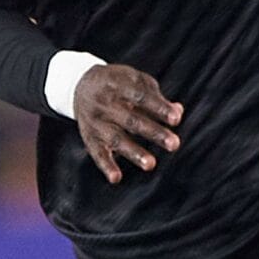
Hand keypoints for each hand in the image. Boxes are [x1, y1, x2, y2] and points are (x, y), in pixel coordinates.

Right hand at [74, 64, 181, 184]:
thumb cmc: (118, 84)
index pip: (141, 97)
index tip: (176, 119)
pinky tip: (116, 178)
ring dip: (134, 152)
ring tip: (151, 164)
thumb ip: (156, 96)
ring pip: (116, 138)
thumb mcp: (135, 80)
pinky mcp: (89, 137)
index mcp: (118, 84)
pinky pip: (97, 153)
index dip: (159, 108)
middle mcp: (105, 103)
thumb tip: (178, 112)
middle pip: (131, 120)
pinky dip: (106, 166)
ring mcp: (96, 121)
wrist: (80, 84)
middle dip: (154, 132)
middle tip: (174, 144)